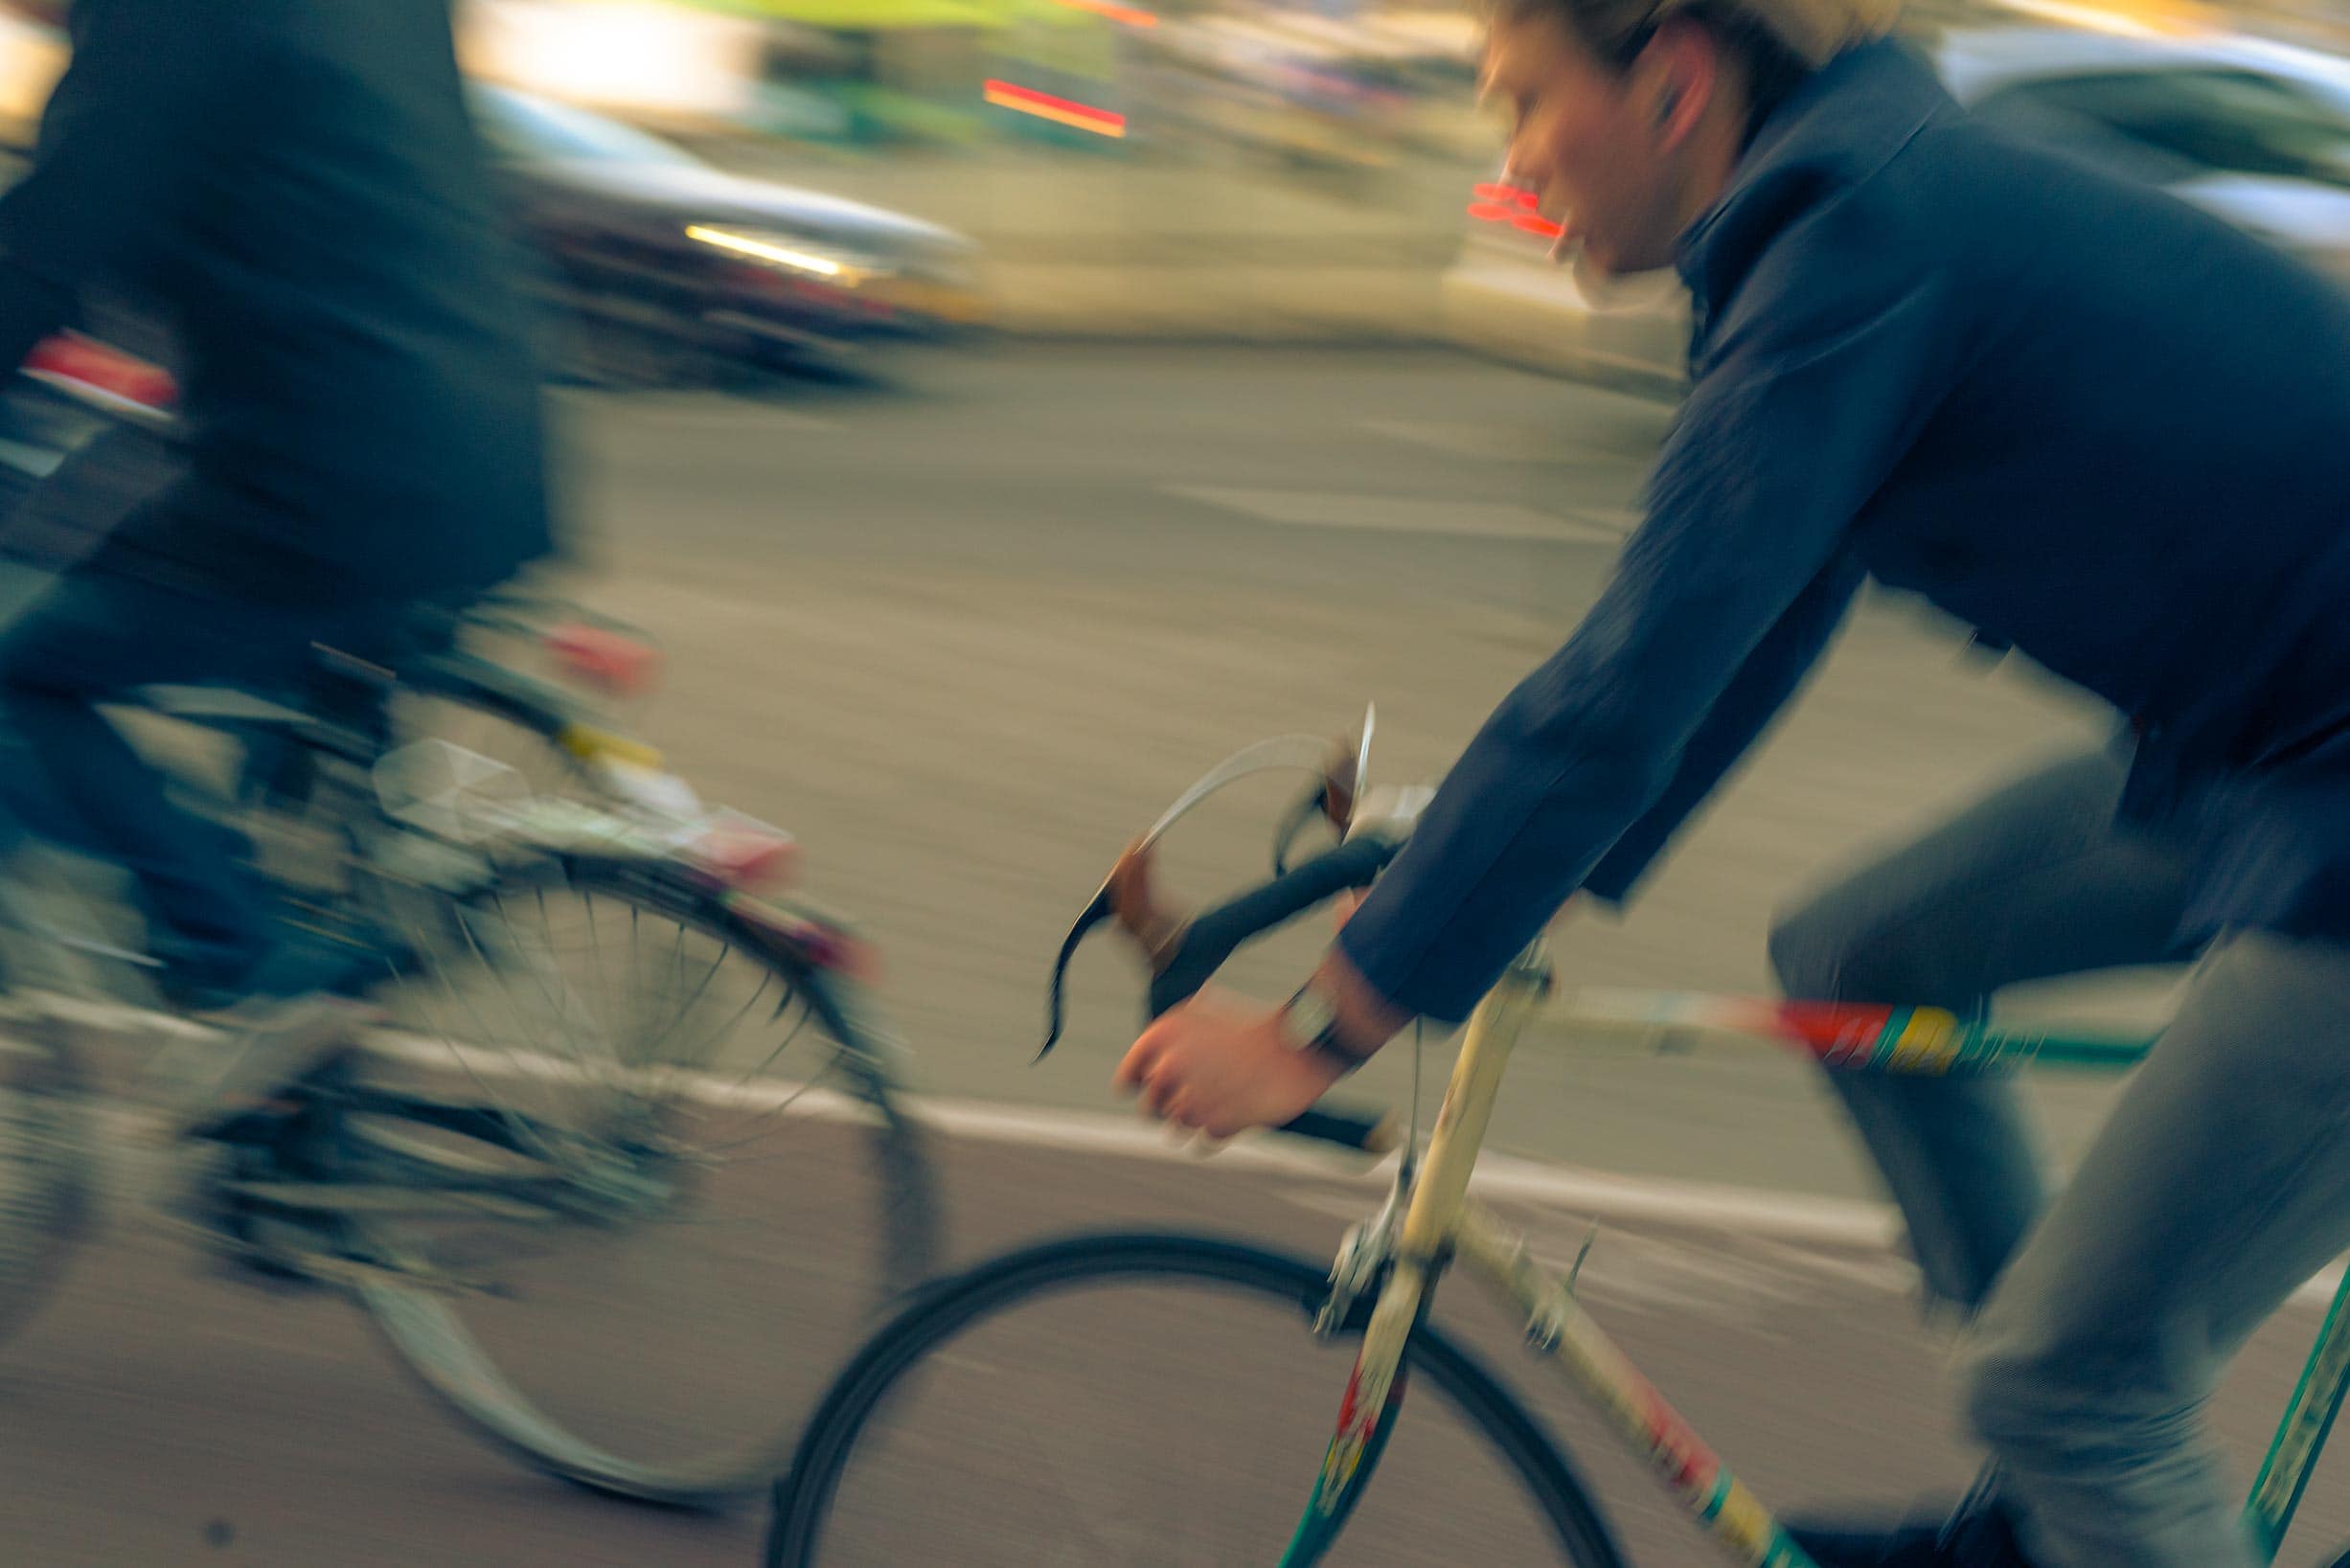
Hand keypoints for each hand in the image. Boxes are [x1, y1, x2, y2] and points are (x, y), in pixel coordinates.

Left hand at [1114, 986, 1346, 1141]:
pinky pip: (1203, 1142)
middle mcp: (1168, 1067)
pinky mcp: (1217, 1126)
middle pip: (1149, 1111)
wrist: (1298, 1044)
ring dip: (1196, 1120)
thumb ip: (1171, 1041)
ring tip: (1222, 1101)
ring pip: (1176, 1130)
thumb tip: (1149, 1068)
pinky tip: (1237, 1112)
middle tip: (1194, 1097)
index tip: (1154, 1089)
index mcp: (1162, 1035)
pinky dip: (1219, 1130)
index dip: (1139, 1086)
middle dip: (1168, 1107)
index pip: (1127, 1079)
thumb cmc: (1253, 1028)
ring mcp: (1191, 1099)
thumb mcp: (1205, 1013)